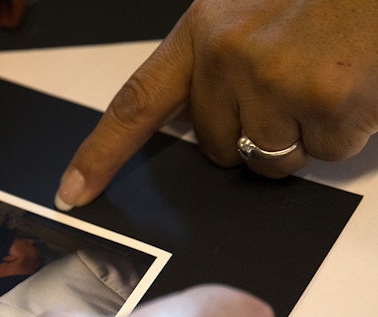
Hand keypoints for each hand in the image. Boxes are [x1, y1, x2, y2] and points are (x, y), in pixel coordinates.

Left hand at [55, 0, 377, 208]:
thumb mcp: (250, 15)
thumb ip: (214, 65)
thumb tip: (200, 124)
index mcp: (202, 33)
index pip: (133, 105)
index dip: (100, 155)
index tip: (73, 192)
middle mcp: (227, 57)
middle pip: (217, 147)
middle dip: (254, 132)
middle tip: (294, 80)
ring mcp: (273, 80)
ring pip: (268, 160)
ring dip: (301, 136)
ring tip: (327, 77)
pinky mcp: (323, 101)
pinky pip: (324, 152)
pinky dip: (346, 129)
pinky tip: (356, 82)